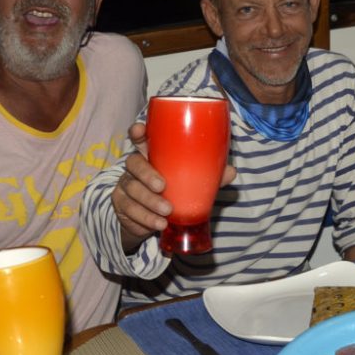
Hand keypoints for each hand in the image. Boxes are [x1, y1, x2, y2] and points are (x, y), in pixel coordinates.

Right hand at [111, 123, 234, 251]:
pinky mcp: (122, 206)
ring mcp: (126, 186)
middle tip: (162, 186)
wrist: (153, 219)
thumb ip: (208, 176)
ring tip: (167, 212)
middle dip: (146, 173)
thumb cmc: (174, 191)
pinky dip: (145, 218)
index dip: (138, 132)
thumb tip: (231, 172)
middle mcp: (135, 168)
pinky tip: (159, 223)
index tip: (140, 130)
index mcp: (152, 155)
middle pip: (133, 163)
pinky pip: (130, 211)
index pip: (141, 139)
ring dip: (149, 201)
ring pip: (132, 189)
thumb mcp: (191, 182)